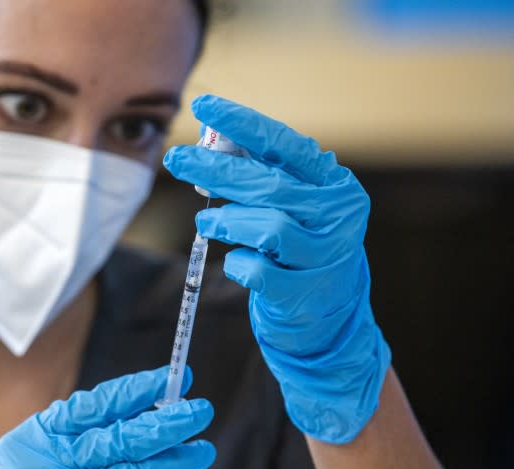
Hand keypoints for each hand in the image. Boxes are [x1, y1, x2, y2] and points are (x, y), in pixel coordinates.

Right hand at [0, 366, 215, 468]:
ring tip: (202, 450)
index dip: (136, 389)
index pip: (96, 405)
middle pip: (118, 440)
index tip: (170, 377)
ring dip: (173, 461)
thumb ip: (82, 425)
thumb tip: (145, 404)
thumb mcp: (38, 444)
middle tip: (199, 410)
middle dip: (165, 424)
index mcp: (42, 434)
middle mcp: (54, 465)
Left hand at [163, 95, 391, 443]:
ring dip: (227, 222)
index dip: (242, 123)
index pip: (284, 144)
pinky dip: (238, 263)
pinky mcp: (306, 293)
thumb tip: (208, 143)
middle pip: (268, 185)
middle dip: (215, 169)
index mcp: (333, 185)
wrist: (331, 317)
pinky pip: (260, 271)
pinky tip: (236, 261)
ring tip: (207, 223)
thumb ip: (260, 177)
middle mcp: (337, 215)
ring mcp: (326, 256)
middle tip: (176, 160)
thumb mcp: (291, 207)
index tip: (203, 105)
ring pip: (268, 227)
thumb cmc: (301, 250)